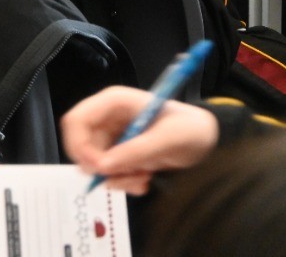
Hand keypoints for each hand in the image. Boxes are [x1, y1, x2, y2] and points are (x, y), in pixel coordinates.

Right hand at [61, 86, 219, 194]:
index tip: (99, 168)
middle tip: (128, 177)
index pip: (76, 120)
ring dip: (117, 177)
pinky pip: (107, 173)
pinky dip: (124, 182)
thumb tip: (103, 166)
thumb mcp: (169, 138)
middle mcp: (106, 119)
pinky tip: (144, 178)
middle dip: (102, 166)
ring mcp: (111, 137)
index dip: (79, 145)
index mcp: (113, 103)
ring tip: (144, 177)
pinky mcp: (118, 154)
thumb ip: (136, 150)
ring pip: (94, 163)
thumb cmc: (191, 129)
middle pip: (81, 146)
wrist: (209, 142)